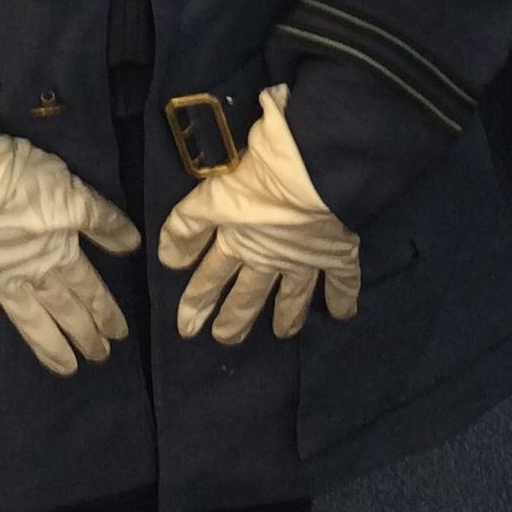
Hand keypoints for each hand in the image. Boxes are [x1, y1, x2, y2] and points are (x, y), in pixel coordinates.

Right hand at [0, 100, 139, 375]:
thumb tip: (132, 244)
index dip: (105, 310)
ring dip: (47, 344)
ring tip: (65, 370)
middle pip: (63, 308)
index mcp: (58, 252)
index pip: (89, 288)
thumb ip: (100, 220)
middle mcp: (31, 273)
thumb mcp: (70, 193)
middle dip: (83, 333)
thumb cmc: (20, 182)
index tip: (120, 335)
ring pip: (27, 319)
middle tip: (100, 357)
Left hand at [158, 86, 360, 345]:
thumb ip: (188, 224)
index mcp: (239, 241)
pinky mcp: (339, 254)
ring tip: (282, 334)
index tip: (187, 326)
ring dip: (286, 315)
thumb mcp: (214, 193)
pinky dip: (344, 298)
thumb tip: (167, 260)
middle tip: (224, 339)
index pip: (211, 274)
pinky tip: (344, 315)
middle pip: (249, 293)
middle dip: (234, 318)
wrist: (316, 172)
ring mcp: (306, 259)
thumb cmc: (263, 174)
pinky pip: (343, 281)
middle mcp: (270, 257)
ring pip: (293, 294)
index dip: (197, 299)